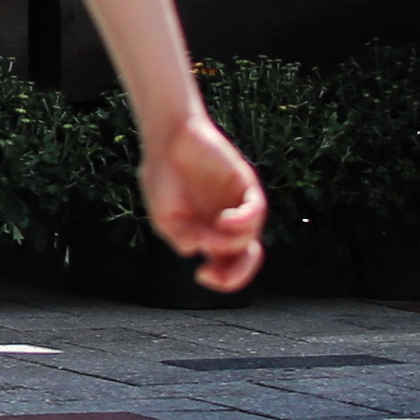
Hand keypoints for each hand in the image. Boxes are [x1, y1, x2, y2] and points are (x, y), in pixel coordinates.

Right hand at [140, 109, 267, 291]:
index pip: (227, 265)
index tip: (201, 275)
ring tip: (209, 232)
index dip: (222, 279)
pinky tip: (225, 219)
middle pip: (246, 258)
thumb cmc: (163, 176)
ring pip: (250, 237)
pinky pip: (256, 211)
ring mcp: (238, 205)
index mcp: (209, 233)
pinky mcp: (246, 186)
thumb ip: (181, 237)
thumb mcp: (164, 216)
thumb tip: (198, 251)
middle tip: (215, 274)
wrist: (167, 140)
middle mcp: (228, 224)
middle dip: (237, 273)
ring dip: (230, 243)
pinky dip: (244, 221)